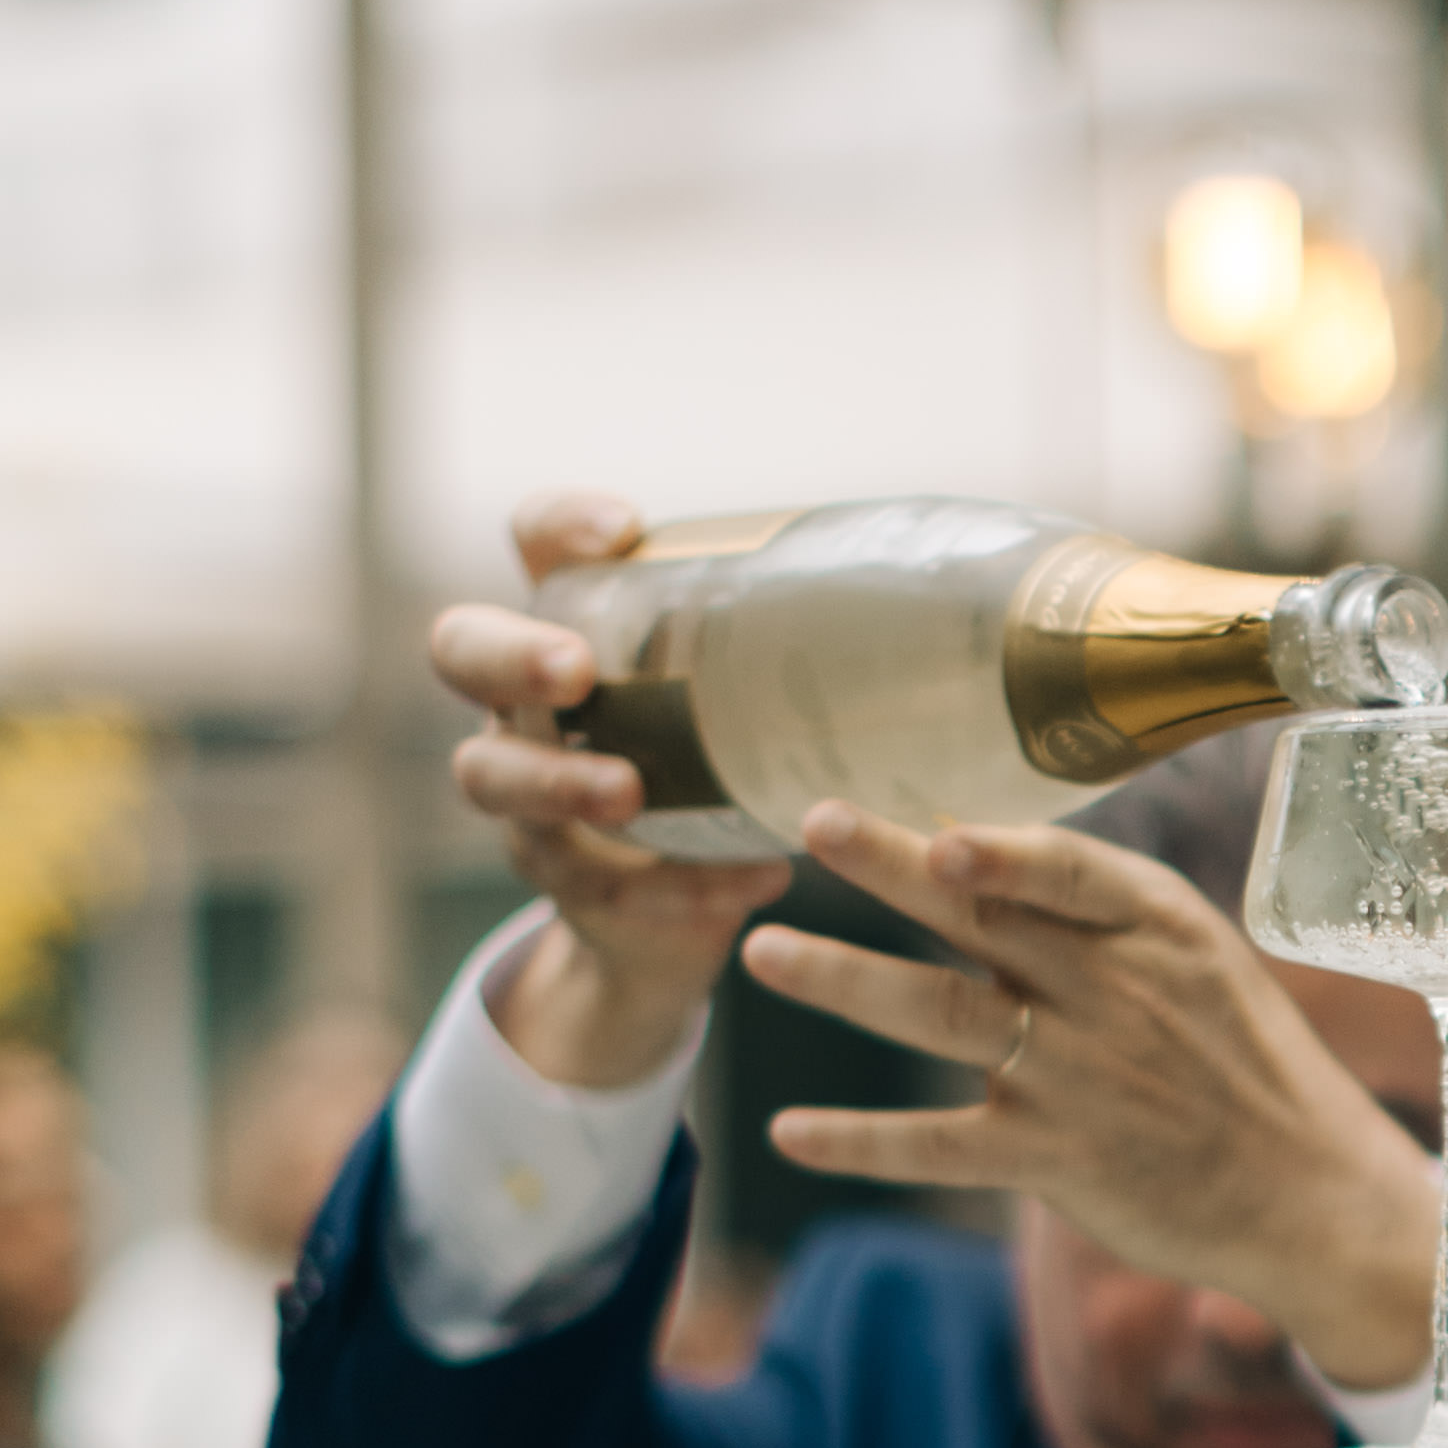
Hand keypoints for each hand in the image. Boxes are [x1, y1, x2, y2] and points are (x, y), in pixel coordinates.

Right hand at [433, 494, 784, 1089]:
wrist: (674, 921)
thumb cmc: (732, 768)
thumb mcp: (765, 697)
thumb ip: (824, 643)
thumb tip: (984, 575)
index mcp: (580, 625)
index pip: (535, 541)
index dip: (559, 525)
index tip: (620, 530)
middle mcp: (529, 701)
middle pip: (462, 648)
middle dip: (510, 655)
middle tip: (574, 672)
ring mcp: (527, 794)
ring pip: (491, 775)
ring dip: (559, 780)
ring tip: (628, 794)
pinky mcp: (563, 881)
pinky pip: (591, 885)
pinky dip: (665, 890)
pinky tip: (740, 888)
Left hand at [745, 807, 1441, 1387]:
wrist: (1308, 1195)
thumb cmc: (1246, 1065)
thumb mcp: (1198, 962)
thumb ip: (1094, 914)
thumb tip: (967, 848)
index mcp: (1156, 930)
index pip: (1067, 870)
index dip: (998, 851)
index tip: (934, 825)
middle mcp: (1112, 995)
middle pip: (983, 922)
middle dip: (892, 868)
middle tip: (812, 823)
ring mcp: (1079, 1078)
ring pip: (941, 1015)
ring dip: (844, 982)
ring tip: (763, 954)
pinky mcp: (1054, 1159)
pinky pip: (938, 1145)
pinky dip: (861, 1140)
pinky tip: (789, 1133)